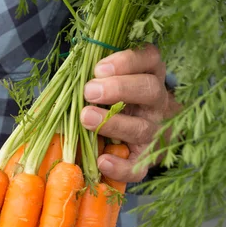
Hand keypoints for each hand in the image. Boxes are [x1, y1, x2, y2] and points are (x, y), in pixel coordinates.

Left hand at [80, 44, 179, 182]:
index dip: (127, 61)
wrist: (141, 135)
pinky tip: (102, 161)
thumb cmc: (115, 98)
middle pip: (149, 90)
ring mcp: (155, 131)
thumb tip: (69, 73)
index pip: (150, 59)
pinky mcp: (147, 158)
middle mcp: (157, 102)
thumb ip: (97, 74)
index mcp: (149, 74)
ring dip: (113, 123)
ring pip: (142, 128)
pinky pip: (139, 167)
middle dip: (119, 89)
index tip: (98, 69)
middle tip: (89, 92)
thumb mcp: (110, 79)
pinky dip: (121, 167)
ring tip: (86, 118)